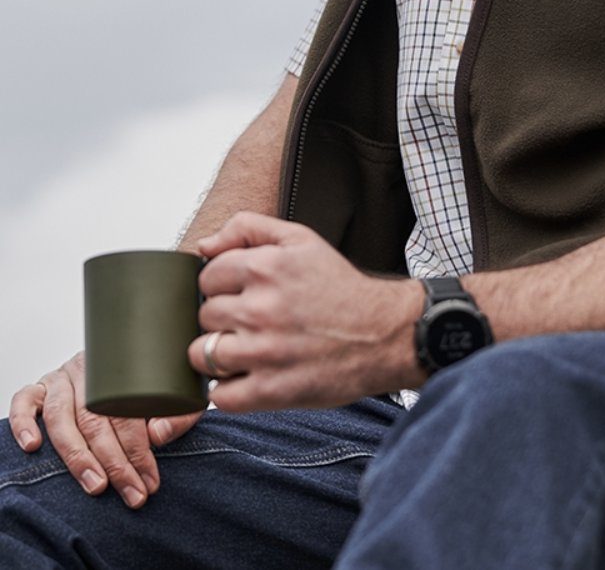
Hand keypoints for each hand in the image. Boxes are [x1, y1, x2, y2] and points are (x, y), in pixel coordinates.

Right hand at [7, 351, 202, 507]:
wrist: (125, 363)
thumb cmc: (148, 390)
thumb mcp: (175, 396)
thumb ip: (177, 415)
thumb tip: (159, 436)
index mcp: (123, 367)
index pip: (128, 411)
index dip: (139, 450)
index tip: (150, 481)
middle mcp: (89, 369)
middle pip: (96, 419)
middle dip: (115, 462)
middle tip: (130, 492)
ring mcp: (61, 378)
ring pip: (62, 416)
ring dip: (78, 456)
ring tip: (95, 485)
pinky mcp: (38, 387)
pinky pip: (24, 399)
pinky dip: (24, 422)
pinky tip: (33, 446)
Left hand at [190, 212, 423, 411]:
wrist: (383, 334)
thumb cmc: (341, 289)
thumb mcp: (301, 240)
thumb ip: (249, 228)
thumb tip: (205, 244)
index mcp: (266, 267)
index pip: (207, 277)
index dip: (223, 285)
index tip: (243, 293)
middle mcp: (260, 309)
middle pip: (204, 315)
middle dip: (223, 317)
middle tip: (253, 320)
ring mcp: (263, 352)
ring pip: (202, 354)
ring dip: (221, 353)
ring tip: (248, 349)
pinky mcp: (269, 391)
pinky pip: (220, 394)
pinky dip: (230, 388)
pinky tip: (252, 374)